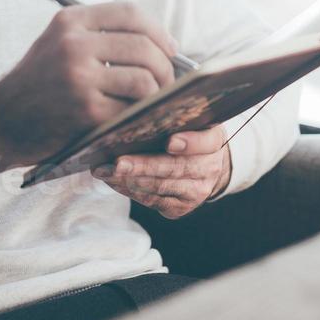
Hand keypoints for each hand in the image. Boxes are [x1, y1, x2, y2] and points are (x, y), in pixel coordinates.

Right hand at [0, 1, 176, 165]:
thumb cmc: (36, 84)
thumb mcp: (57, 43)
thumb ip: (98, 35)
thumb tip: (159, 43)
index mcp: (69, 20)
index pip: (129, 13)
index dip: (157, 30)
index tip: (170, 47)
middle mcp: (73, 43)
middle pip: (143, 46)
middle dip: (165, 66)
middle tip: (168, 81)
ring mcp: (79, 77)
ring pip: (145, 79)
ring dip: (159, 93)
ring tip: (155, 101)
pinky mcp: (85, 111)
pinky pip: (132, 108)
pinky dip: (142, 115)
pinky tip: (138, 118)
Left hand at [91, 124, 231, 218]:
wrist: (204, 166)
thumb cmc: (189, 133)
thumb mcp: (191, 120)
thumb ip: (176, 116)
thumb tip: (142, 111)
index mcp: (214, 141)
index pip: (206, 142)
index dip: (189, 143)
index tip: (170, 142)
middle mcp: (209, 170)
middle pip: (176, 168)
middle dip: (144, 166)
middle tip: (118, 163)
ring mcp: (195, 192)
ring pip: (160, 187)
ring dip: (129, 180)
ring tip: (104, 171)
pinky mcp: (179, 208)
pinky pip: (152, 200)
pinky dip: (129, 190)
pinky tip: (112, 181)